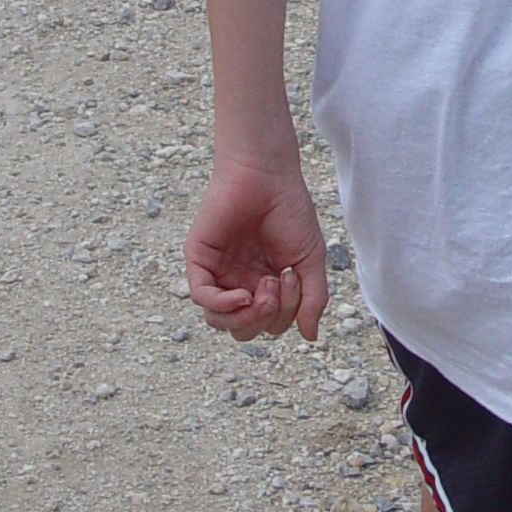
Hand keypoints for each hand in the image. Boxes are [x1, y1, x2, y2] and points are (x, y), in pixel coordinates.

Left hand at [187, 156, 328, 340]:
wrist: (267, 174)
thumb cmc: (289, 211)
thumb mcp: (310, 260)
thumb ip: (312, 299)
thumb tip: (310, 337)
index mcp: (264, 285)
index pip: (268, 324)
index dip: (284, 314)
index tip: (294, 277)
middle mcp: (239, 282)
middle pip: (243, 329)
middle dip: (265, 319)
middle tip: (277, 285)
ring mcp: (217, 272)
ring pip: (219, 321)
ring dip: (246, 317)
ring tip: (263, 290)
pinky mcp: (199, 259)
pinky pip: (202, 298)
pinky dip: (222, 306)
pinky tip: (242, 297)